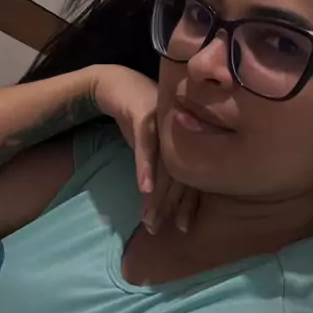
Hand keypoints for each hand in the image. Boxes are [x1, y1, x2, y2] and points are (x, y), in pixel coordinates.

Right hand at [90, 64, 198, 232]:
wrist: (117, 82)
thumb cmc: (140, 116)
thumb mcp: (154, 144)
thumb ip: (165, 167)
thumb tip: (168, 202)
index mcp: (192, 138)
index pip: (194, 176)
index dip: (188, 203)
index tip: (183, 227)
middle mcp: (185, 129)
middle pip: (182, 174)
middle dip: (171, 205)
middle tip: (161, 230)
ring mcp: (167, 121)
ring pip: (165, 164)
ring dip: (158, 195)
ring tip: (150, 219)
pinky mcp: (145, 112)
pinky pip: (147, 144)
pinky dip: (146, 167)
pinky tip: (145, 188)